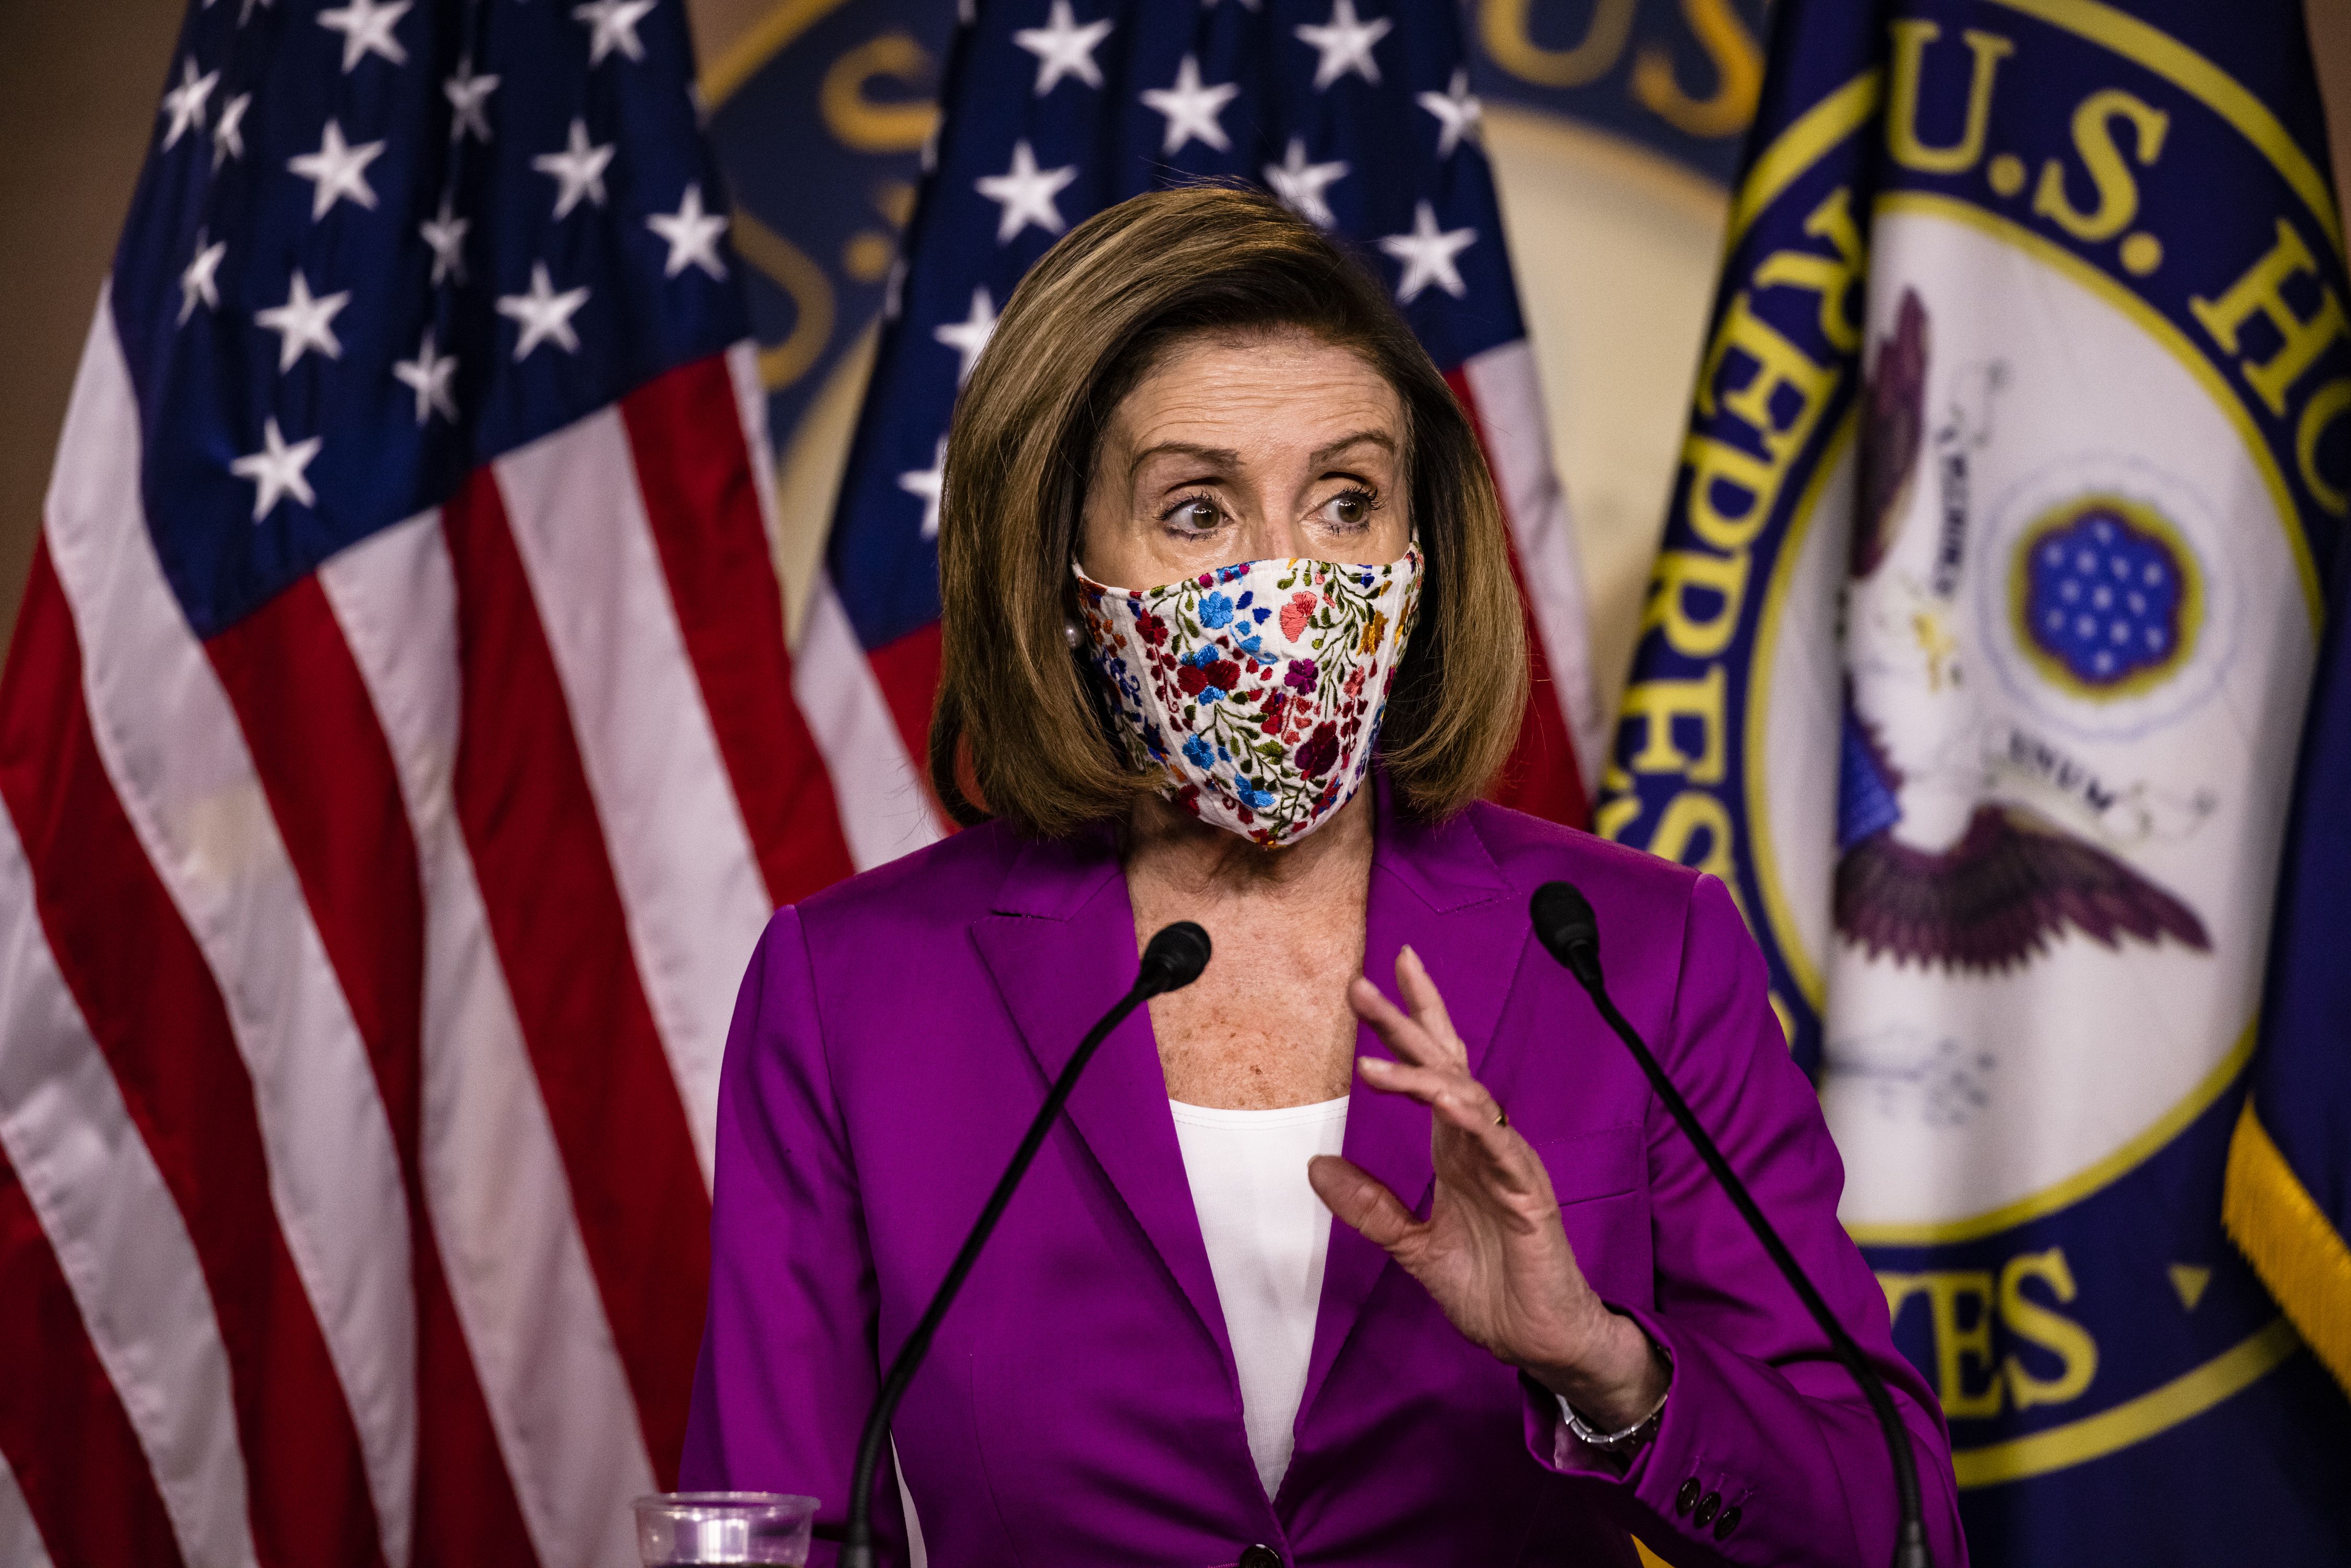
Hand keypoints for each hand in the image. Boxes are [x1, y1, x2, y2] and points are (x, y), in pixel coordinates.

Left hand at [1306, 947, 1667, 1428]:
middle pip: (1446, 1065)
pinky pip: (1501, 1147)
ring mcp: (1508, 1164)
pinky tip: (1447, 1102)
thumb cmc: (1492, 1290)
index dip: (1407, 1025)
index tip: (1370, 984)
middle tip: (1362, 984)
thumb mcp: (1413, 1247)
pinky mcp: (1530, 1194)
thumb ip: (1370, 1207)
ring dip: (1423, 1073)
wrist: (1541, 1340)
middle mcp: (1481, 1145)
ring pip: (1468, 1098)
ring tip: (1374, 1058)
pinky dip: (1473, 1120)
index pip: (1431, 1071)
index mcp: (1455, 1150)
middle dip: (1408, 1020)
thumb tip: (1316, 1164)